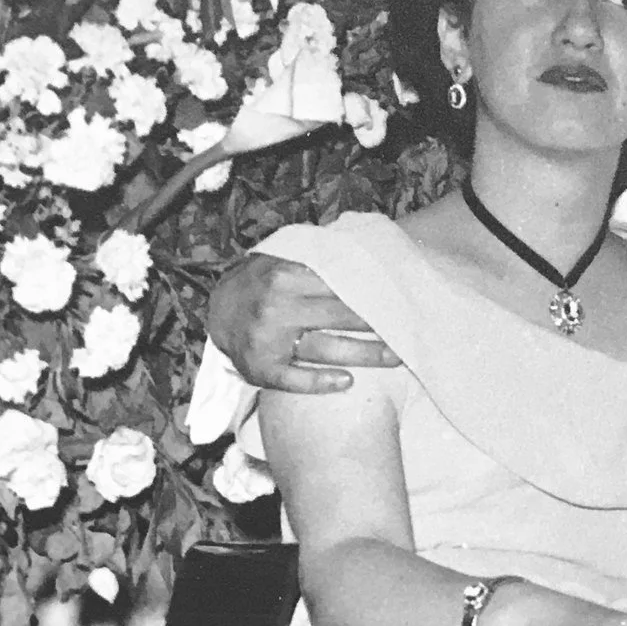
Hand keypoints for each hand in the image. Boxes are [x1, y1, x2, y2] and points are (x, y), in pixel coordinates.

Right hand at [207, 252, 401, 394]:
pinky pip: (293, 380)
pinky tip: (347, 382)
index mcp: (286, 275)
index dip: (373, 293)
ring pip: (324, 349)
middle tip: (409, 329)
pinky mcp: (259, 368)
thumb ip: (318, 257)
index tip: (401, 298)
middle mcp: (277, 307)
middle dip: (378, 324)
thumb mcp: (284, 259)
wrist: (216, 310)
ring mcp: (267, 340)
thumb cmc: (263, 282)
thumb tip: (365, 243)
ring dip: (363, 355)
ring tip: (395, 357)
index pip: (340, 285)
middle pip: (339, 317)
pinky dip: (320, 382)